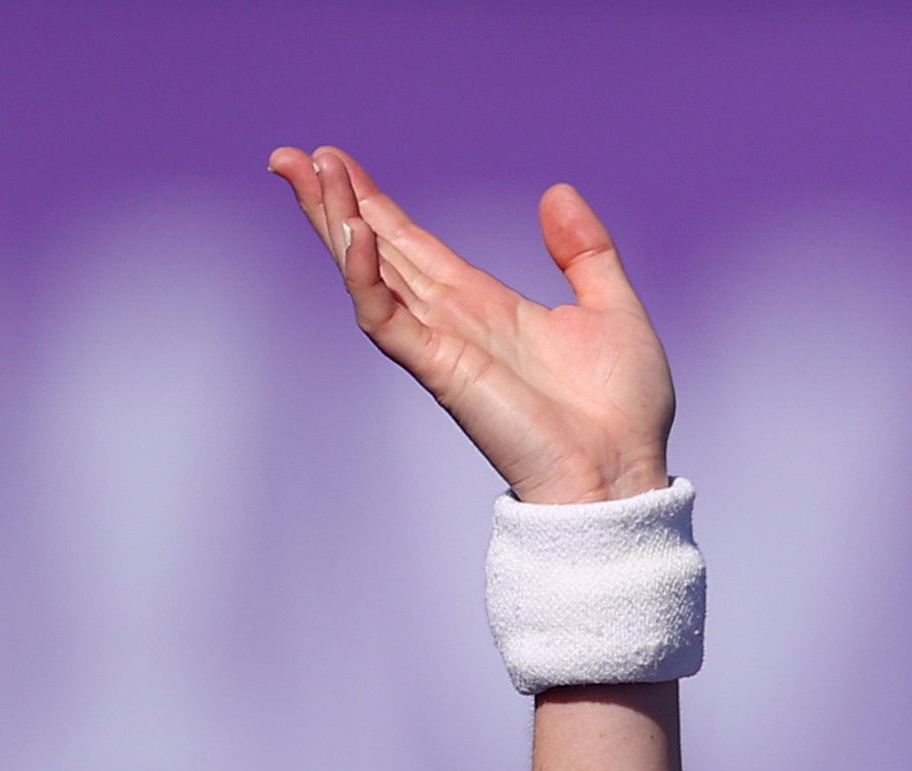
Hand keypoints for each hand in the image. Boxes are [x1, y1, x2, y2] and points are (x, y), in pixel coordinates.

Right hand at [268, 148, 673, 505]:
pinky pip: (387, 319)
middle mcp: (453, 322)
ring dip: (336, 224)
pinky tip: (356, 236)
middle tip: (289, 156)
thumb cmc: (621, 411)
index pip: (413, 244)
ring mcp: (441, 346)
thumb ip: (586, 252)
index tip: (338, 161)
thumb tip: (557, 193)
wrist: (621, 473)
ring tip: (306, 173)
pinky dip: (366, 277)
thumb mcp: (613, 308)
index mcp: (485, 306)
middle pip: (376, 251)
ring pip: (369, 274)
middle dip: (332, 204)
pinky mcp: (440, 371)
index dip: (375, 203)